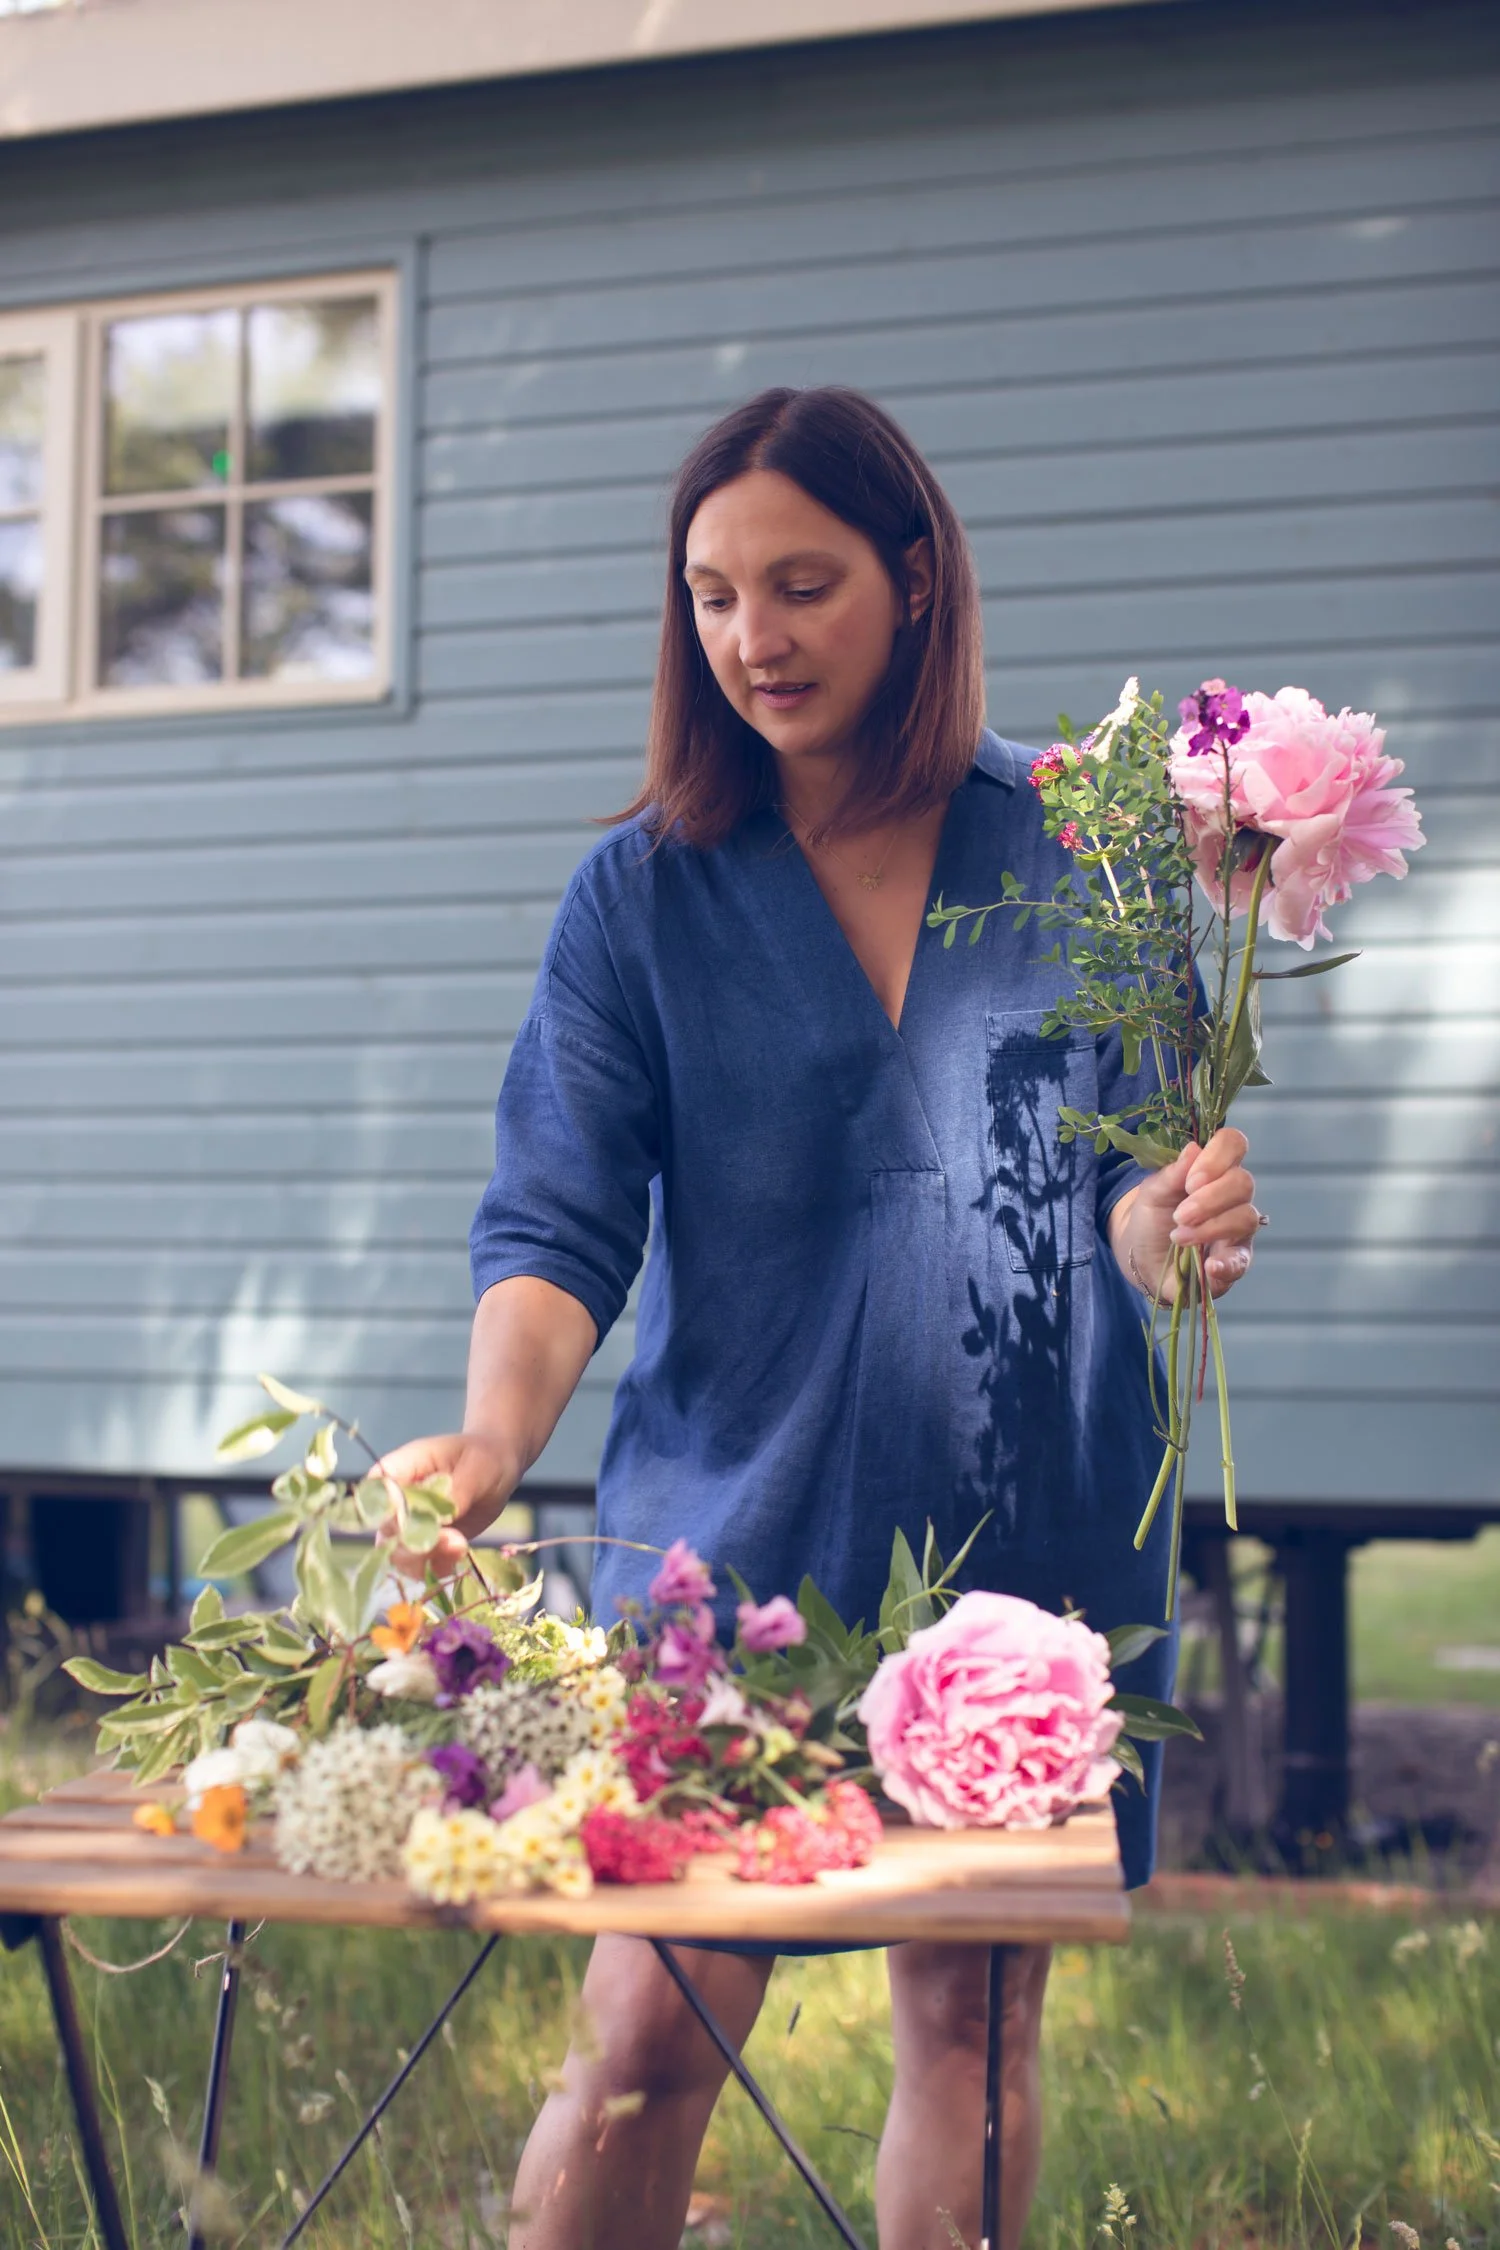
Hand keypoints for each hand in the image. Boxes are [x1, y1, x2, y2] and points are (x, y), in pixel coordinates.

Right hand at [375, 1429, 514, 1582]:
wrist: (496, 1467)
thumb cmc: (483, 1457)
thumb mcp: (475, 1467)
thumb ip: (456, 1491)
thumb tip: (441, 1518)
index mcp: (398, 1470)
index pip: (375, 1495)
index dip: (389, 1515)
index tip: (420, 1523)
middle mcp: (396, 1502)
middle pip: (386, 1533)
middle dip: (416, 1545)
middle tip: (455, 1540)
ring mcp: (407, 1526)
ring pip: (399, 1556)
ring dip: (428, 1560)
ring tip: (461, 1547)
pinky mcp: (424, 1545)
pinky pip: (419, 1567)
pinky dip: (437, 1569)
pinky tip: (458, 1558)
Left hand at [1110, 1127, 1260, 1302]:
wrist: (1141, 1259)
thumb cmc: (1151, 1219)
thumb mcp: (1152, 1194)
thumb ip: (1172, 1174)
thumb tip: (1194, 1149)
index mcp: (1213, 1171)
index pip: (1234, 1144)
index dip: (1217, 1157)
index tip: (1191, 1180)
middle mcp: (1232, 1197)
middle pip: (1243, 1183)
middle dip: (1209, 1199)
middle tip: (1180, 1215)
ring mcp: (1237, 1229)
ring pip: (1246, 1218)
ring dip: (1211, 1228)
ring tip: (1179, 1237)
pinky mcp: (1235, 1261)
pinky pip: (1243, 1260)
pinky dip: (1228, 1263)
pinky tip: (1209, 1265)